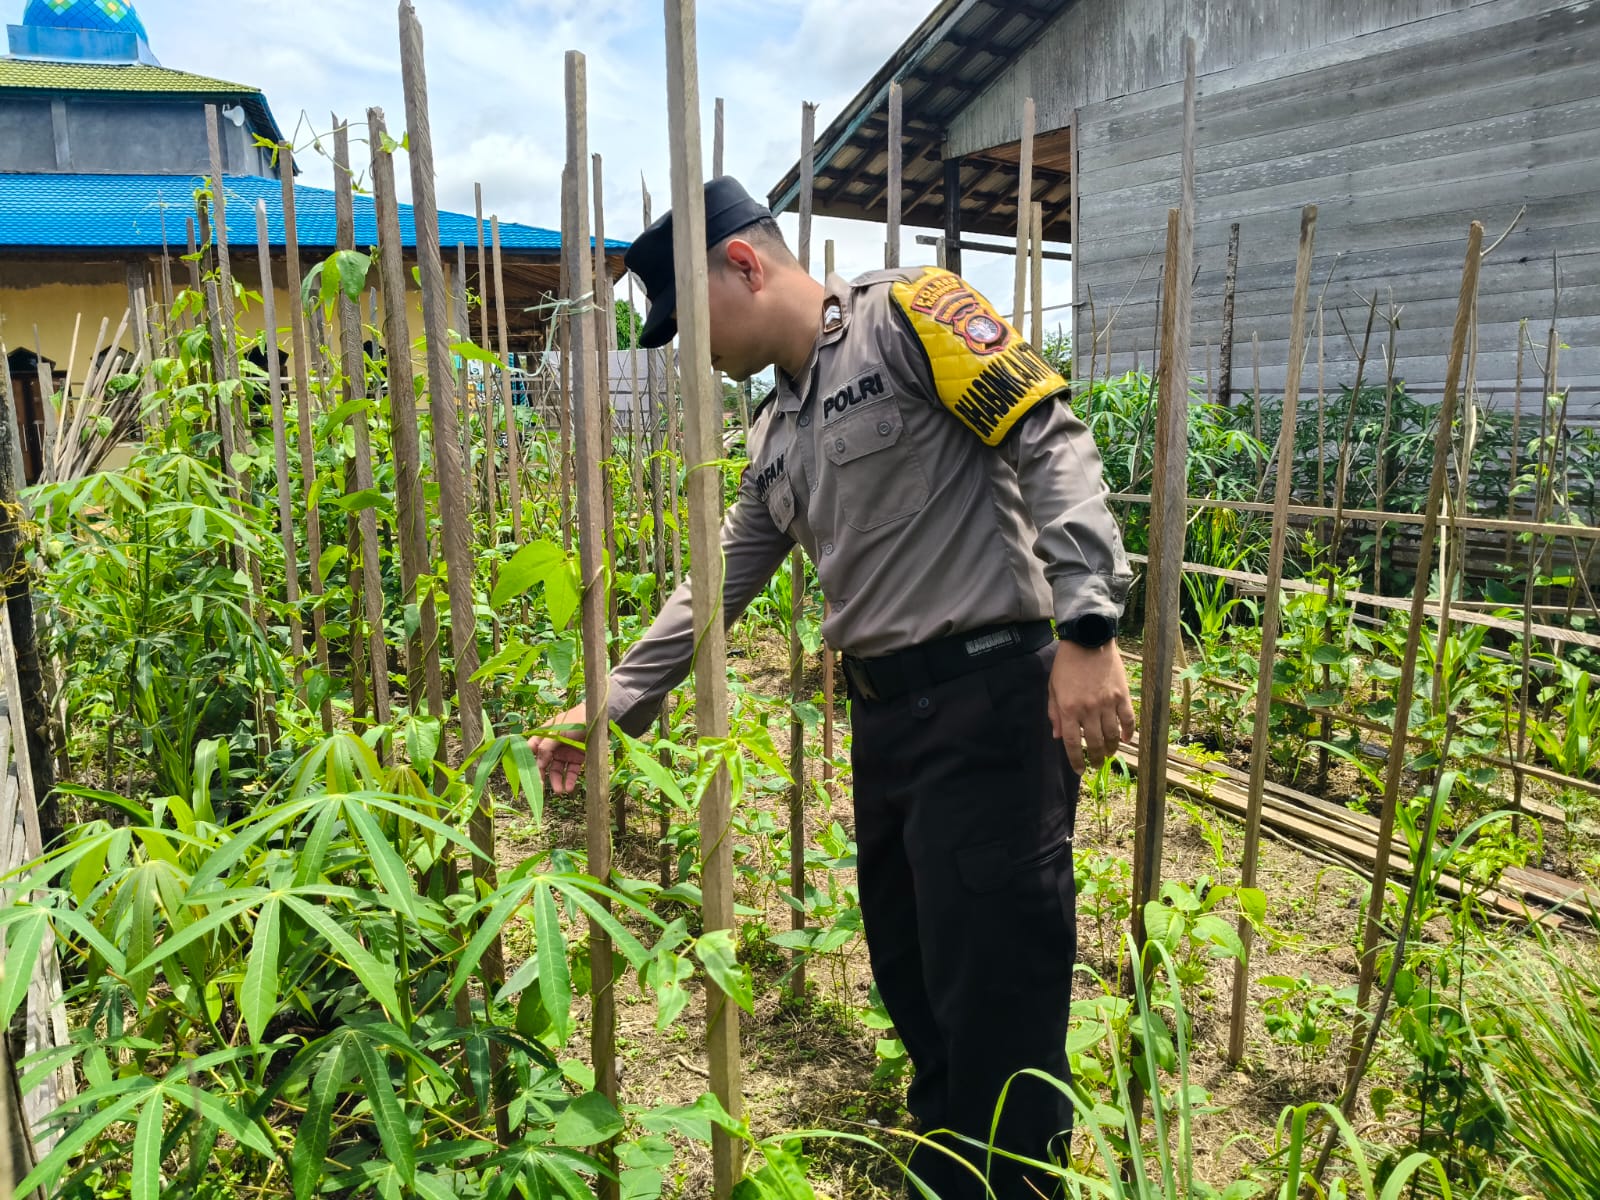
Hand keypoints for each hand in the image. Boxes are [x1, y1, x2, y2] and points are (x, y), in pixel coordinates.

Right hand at [529, 703, 587, 794]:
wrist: (599, 719)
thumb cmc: (576, 721)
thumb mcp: (558, 732)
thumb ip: (546, 747)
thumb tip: (538, 764)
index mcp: (545, 735)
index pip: (531, 749)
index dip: (528, 761)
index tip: (527, 774)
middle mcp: (553, 745)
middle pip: (543, 763)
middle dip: (541, 776)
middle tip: (541, 788)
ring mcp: (565, 752)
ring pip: (557, 770)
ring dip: (557, 781)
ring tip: (560, 791)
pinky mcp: (578, 758)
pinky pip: (571, 771)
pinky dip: (570, 780)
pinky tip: (569, 788)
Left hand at [1047, 640, 1135, 774]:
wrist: (1088, 640)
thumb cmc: (1067, 664)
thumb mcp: (1053, 688)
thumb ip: (1055, 713)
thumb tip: (1058, 737)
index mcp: (1069, 709)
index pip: (1072, 743)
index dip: (1075, 760)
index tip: (1079, 770)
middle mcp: (1089, 710)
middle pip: (1095, 744)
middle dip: (1096, 759)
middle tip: (1097, 765)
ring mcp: (1107, 703)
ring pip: (1113, 736)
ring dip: (1112, 749)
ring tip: (1110, 754)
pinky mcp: (1122, 696)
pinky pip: (1128, 720)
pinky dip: (1128, 733)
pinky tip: (1125, 740)